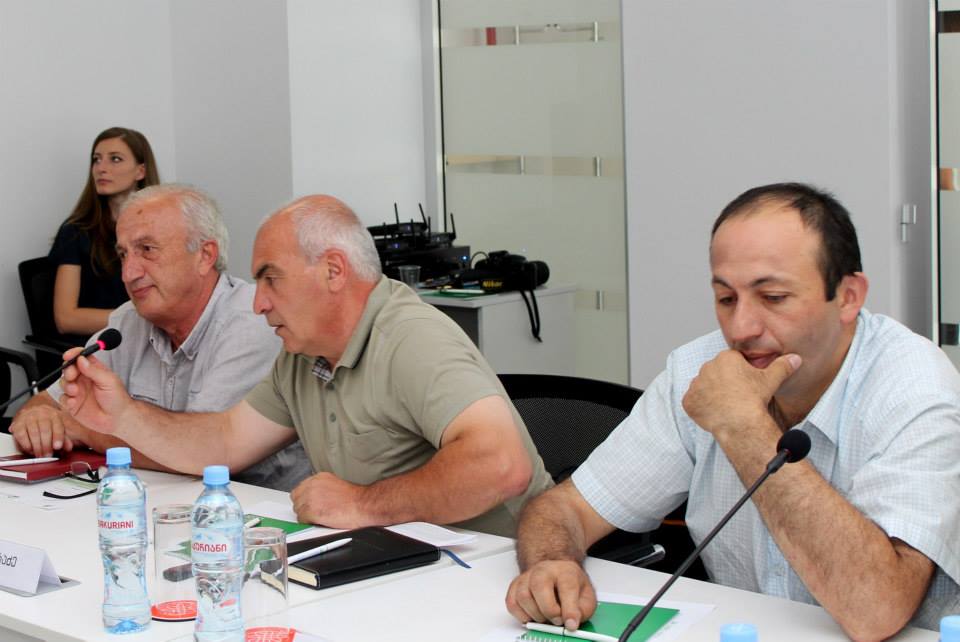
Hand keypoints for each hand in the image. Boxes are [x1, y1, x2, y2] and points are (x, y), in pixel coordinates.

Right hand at [10, 405, 74, 456]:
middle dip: (47, 445)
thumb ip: (67, 437)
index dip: (58, 437)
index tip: (58, 447)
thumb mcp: (62, 426)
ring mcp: (29, 418)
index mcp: (55, 414)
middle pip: (45, 430)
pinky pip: (21, 435)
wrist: (34, 410)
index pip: (58, 426)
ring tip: (41, 455)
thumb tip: (69, 447)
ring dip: (37, 447)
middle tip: (48, 455)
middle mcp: (42, 414)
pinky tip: (31, 449)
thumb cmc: (50, 422)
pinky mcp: (18, 424)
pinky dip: (26, 444)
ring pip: (34, 434)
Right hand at [59, 350, 131, 435]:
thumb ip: (94, 370)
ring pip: (63, 383)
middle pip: (69, 369)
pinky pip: (63, 399)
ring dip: (67, 385)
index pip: (81, 358)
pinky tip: (74, 402)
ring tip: (75, 391)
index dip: (74, 354)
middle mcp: (84, 379)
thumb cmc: (117, 399)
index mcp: (94, 370)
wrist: (118, 420)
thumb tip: (81, 359)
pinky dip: (66, 400)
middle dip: (68, 371)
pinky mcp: (72, 404)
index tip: (68, 356)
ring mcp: (78, 391)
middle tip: (72, 376)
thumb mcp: (109, 381)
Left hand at [290, 472, 365, 527]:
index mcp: (318, 477)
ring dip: (306, 515)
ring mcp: (310, 497)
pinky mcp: (311, 511)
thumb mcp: (335, 484)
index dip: (305, 499)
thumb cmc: (355, 498)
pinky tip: (320, 521)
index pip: (300, 488)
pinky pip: (301, 519)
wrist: (363, 504)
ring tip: (320, 516)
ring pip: (298, 509)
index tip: (310, 504)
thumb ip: (321, 488)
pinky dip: (309, 522)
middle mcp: (312, 485)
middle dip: (303, 506)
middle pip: (296, 498)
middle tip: (314, 512)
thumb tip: (315, 496)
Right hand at [505, 560, 596, 630]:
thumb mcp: (586, 596)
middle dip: (549, 610)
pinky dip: (522, 616)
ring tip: (546, 617)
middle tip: (557, 621)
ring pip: (523, 597)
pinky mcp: (515, 586)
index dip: (569, 609)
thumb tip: (572, 623)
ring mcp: (527, 577)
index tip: (571, 625)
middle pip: (539, 586)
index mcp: (565, 571)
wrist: (555, 572)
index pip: (567, 587)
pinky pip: (512, 604)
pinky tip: (533, 615)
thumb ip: (583, 610)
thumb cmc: (569, 584)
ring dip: (536, 614)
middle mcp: (543, 570)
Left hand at [682, 350, 800, 438]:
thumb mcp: (771, 379)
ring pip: (704, 387)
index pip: (732, 362)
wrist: (739, 421)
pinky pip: (694, 402)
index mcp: (725, 358)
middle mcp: (707, 367)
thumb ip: (783, 366)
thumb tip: (796, 358)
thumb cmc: (754, 398)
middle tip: (737, 397)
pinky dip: (701, 407)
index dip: (740, 374)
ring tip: (726, 406)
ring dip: (711, 394)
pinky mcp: (688, 401)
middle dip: (724, 383)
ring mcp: (695, 384)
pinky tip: (714, 413)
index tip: (746, 385)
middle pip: (716, 373)